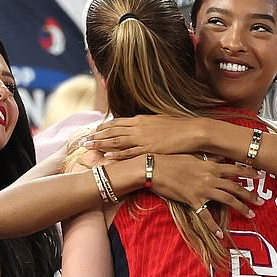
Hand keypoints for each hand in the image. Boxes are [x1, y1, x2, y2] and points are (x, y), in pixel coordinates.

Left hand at [84, 115, 205, 158]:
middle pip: (112, 131)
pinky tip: (107, 157)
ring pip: (117, 141)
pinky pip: (130, 153)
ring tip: (88, 147)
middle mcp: (138, 127)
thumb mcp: (159, 121)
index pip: (117, 122)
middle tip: (83, 140)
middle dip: (97, 135)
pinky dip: (118, 155)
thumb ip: (146, 124)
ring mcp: (143, 138)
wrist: (193, 131)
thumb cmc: (179, 127)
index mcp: (141, 119)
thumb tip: (139, 125)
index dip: (104, 127)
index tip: (94, 130)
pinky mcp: (149, 149)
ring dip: (101, 144)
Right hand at [151, 154, 259, 236]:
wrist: (155, 169)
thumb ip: (208, 159)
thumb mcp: (192, 156)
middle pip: (235, 187)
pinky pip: (206, 216)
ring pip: (227, 200)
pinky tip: (220, 234)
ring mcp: (203, 190)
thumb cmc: (171, 161)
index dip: (249, 172)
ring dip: (241, 208)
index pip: (235, 169)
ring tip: (251, 214)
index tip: (260, 176)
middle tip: (261, 201)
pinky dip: (213, 226)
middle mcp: (210, 178)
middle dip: (250, 194)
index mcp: (211, 166)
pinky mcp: (193, 201)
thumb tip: (219, 158)